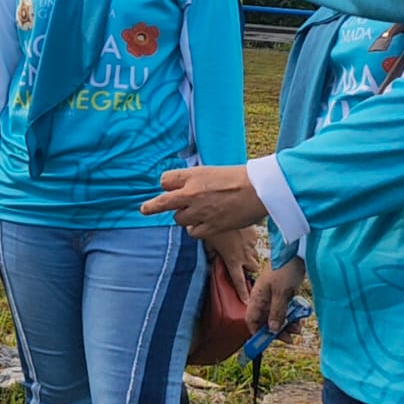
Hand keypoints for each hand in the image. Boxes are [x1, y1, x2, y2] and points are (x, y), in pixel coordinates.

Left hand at [139, 166, 266, 236]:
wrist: (259, 190)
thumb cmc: (238, 178)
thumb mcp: (212, 171)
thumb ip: (194, 180)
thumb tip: (179, 189)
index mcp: (192, 176)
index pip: (165, 180)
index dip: (167, 184)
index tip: (168, 187)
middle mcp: (192, 193)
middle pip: (162, 202)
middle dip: (152, 207)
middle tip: (144, 209)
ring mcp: (200, 211)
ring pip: (179, 219)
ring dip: (184, 217)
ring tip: (198, 213)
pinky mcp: (211, 226)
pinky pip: (192, 232)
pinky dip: (195, 229)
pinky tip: (203, 224)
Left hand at [203, 226, 260, 302]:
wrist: (225, 210)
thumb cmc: (213, 228)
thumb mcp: (207, 242)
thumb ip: (211, 253)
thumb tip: (212, 259)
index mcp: (232, 260)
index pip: (238, 281)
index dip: (242, 293)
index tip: (246, 303)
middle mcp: (244, 255)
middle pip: (253, 269)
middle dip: (249, 269)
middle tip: (241, 265)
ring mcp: (251, 245)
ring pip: (254, 256)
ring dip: (249, 256)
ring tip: (240, 249)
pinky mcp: (254, 235)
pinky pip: (254, 243)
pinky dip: (249, 243)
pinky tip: (241, 236)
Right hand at [246, 257, 306, 334]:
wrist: (296, 253)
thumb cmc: (285, 270)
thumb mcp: (281, 293)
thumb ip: (276, 312)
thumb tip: (271, 330)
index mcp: (257, 298)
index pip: (251, 320)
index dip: (257, 332)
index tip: (268, 342)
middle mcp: (263, 299)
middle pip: (266, 321)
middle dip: (277, 331)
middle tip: (291, 338)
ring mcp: (274, 297)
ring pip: (277, 317)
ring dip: (287, 325)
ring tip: (298, 328)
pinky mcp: (284, 294)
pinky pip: (285, 310)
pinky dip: (292, 316)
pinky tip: (300, 318)